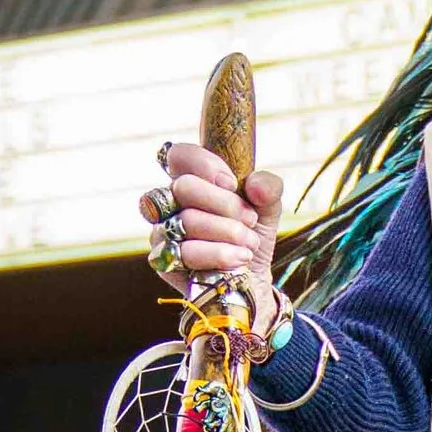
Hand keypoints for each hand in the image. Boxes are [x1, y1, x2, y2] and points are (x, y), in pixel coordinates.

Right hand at [141, 141, 284, 338]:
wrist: (252, 276)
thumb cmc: (251, 234)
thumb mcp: (268, 207)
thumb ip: (268, 187)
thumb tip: (255, 185)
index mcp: (192, 179)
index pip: (179, 155)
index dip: (205, 165)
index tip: (233, 183)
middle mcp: (170, 202)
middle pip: (183, 187)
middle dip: (225, 204)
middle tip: (249, 219)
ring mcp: (163, 230)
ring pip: (186, 220)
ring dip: (227, 232)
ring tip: (249, 244)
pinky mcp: (164, 260)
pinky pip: (185, 252)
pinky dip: (218, 254)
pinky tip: (239, 259)